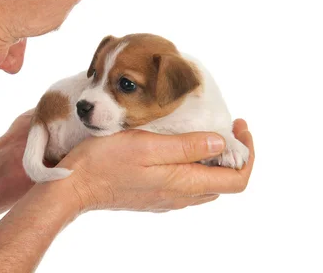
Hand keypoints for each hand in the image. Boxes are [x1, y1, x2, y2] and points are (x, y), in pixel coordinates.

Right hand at [57, 119, 254, 212]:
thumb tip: (223, 142)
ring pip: (203, 181)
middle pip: (222, 181)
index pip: (236, 179)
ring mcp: (165, 198)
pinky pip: (183, 182)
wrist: (74, 185)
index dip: (248, 154)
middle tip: (223, 123)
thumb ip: (187, 146)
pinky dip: (191, 163)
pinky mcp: (152, 195)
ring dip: (211, 157)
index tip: (239, 125)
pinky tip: (174, 144)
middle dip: (232, 152)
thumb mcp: (147, 145)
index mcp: (183, 184)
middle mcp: (179, 196)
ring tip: (201, 130)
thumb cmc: (105, 161)